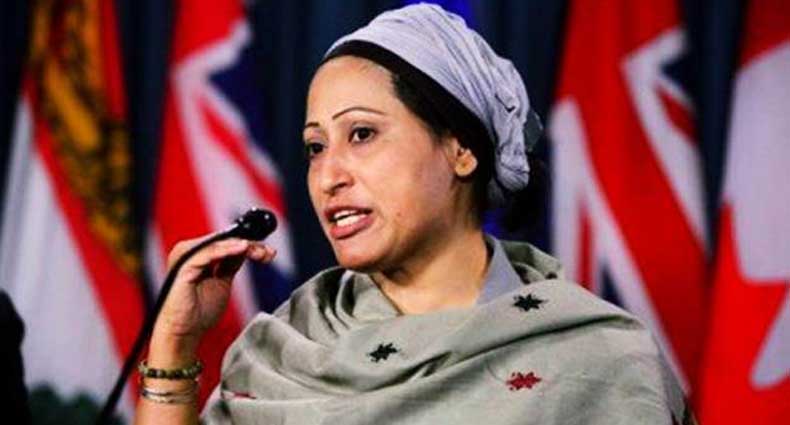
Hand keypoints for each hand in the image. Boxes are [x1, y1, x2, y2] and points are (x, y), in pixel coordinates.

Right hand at [149, 237, 275, 358]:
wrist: (184, 333)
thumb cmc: (198, 313)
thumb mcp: (222, 282)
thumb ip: (230, 264)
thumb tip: (246, 250)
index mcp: (198, 256)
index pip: (226, 243)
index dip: (249, 246)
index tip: (268, 253)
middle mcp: (191, 253)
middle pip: (224, 241)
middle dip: (249, 245)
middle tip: (267, 253)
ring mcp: (186, 258)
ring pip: (218, 244)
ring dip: (241, 246)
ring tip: (258, 251)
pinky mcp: (184, 266)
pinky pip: (207, 253)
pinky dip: (226, 249)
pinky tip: (242, 249)